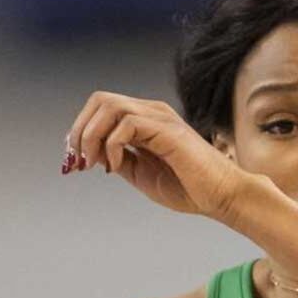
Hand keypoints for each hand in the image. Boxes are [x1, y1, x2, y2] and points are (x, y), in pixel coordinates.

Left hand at [64, 91, 253, 221]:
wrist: (221, 197)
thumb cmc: (189, 188)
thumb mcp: (141, 174)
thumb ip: (119, 160)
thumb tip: (92, 154)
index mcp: (146, 120)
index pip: (101, 108)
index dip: (80, 131)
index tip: (76, 162)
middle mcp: (152, 112)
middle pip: (100, 100)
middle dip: (80, 130)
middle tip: (79, 161)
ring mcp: (161, 118)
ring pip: (109, 106)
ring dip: (91, 135)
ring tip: (93, 163)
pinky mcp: (168, 131)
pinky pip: (127, 124)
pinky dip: (112, 146)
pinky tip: (116, 167)